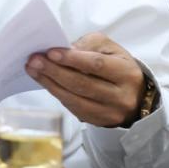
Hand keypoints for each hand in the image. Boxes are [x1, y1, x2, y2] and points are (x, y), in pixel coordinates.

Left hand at [25, 33, 145, 127]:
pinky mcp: (99, 122)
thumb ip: (88, 45)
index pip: (97, 65)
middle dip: (54, 71)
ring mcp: (110, 113)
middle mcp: (121, 96)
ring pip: (75, 99)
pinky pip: (73, 109)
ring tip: (33, 70)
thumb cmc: (117, 65)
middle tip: (34, 60)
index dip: (72, 59)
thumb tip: (65, 50)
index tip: (50, 52)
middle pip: (82, 84)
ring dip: (50, 84)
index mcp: (126, 73)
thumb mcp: (109, 48)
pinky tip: (45, 82)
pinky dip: (57, 94)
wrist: (135, 95)